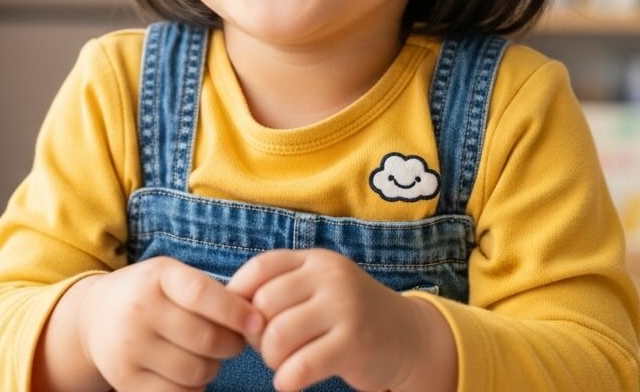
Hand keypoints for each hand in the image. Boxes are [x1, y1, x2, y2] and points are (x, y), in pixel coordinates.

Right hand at [77, 256, 265, 390]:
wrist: (95, 316)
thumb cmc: (150, 294)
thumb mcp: (172, 277)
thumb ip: (210, 293)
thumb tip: (255, 322)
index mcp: (158, 278)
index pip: (203, 295)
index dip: (236, 312)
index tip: (258, 323)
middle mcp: (139, 311)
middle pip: (207, 340)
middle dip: (232, 345)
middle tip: (233, 341)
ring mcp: (129, 348)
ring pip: (197, 371)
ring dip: (213, 368)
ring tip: (206, 356)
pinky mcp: (125, 380)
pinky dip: (193, 388)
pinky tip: (187, 374)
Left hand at [227, 249, 433, 391]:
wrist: (409, 338)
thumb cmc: (348, 316)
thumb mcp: (321, 289)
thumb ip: (282, 288)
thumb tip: (230, 309)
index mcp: (316, 260)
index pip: (260, 268)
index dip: (239, 296)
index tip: (243, 321)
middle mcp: (330, 277)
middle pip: (263, 305)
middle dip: (256, 334)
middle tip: (270, 348)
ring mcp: (344, 309)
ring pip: (277, 336)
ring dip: (271, 360)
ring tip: (284, 364)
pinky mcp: (353, 345)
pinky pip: (300, 367)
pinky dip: (286, 381)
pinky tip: (292, 383)